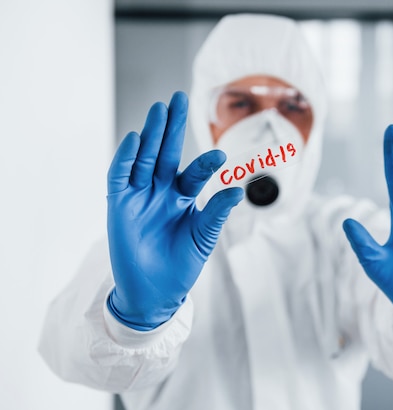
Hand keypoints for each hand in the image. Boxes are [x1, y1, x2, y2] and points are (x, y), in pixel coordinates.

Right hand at [106, 92, 242, 329]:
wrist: (155, 293)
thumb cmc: (181, 264)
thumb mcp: (203, 237)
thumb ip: (216, 213)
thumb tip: (238, 191)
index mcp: (183, 197)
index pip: (194, 172)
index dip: (205, 163)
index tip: (220, 155)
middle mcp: (161, 191)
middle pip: (166, 153)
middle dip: (171, 127)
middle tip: (178, 99)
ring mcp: (139, 196)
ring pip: (145, 158)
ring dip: (151, 135)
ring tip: (159, 110)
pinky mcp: (119, 205)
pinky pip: (120, 177)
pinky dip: (126, 159)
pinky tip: (136, 140)